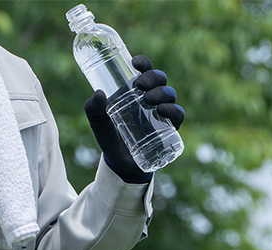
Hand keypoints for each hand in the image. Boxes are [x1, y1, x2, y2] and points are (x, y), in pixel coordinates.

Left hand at [84, 55, 184, 182]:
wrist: (120, 164)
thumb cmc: (110, 138)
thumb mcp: (98, 123)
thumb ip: (93, 109)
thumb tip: (99, 93)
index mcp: (136, 92)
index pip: (144, 71)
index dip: (143, 63)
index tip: (135, 63)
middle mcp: (151, 99)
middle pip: (160, 79)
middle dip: (152, 77)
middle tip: (139, 84)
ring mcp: (162, 113)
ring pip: (170, 94)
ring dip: (161, 92)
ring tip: (147, 99)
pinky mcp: (169, 129)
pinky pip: (178, 115)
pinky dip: (172, 110)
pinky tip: (162, 110)